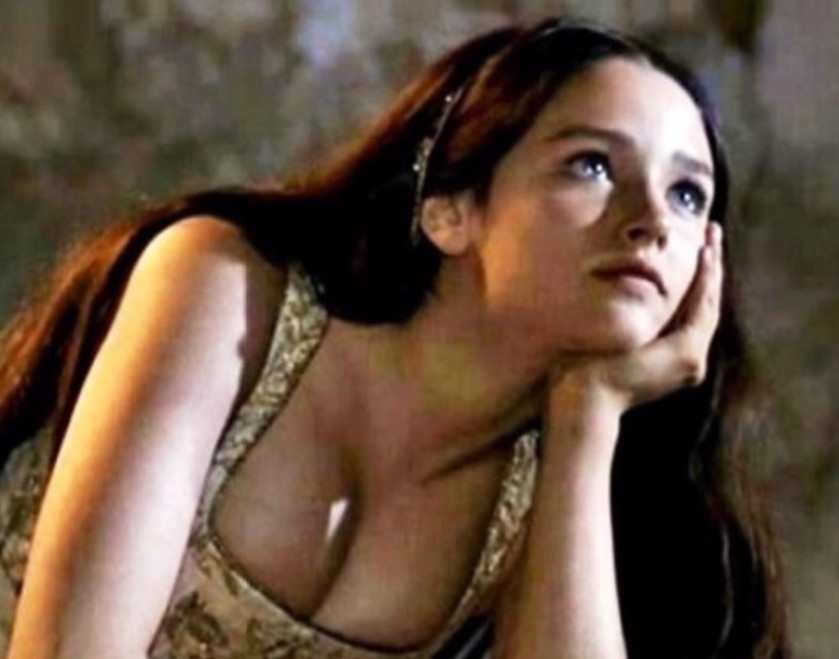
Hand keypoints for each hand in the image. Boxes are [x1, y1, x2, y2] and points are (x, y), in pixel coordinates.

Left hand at [550, 222, 723, 414]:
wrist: (582, 395)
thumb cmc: (581, 368)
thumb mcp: (604, 333)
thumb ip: (616, 316)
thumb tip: (607, 284)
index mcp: (667, 355)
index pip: (688, 307)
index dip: (694, 276)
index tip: (695, 245)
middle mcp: (685, 358)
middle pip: (704, 302)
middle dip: (709, 265)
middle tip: (712, 231)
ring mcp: (690, 358)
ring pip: (708, 302)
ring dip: (712, 267)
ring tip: (712, 235)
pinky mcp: (687, 354)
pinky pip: (702, 309)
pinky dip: (705, 281)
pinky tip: (705, 254)